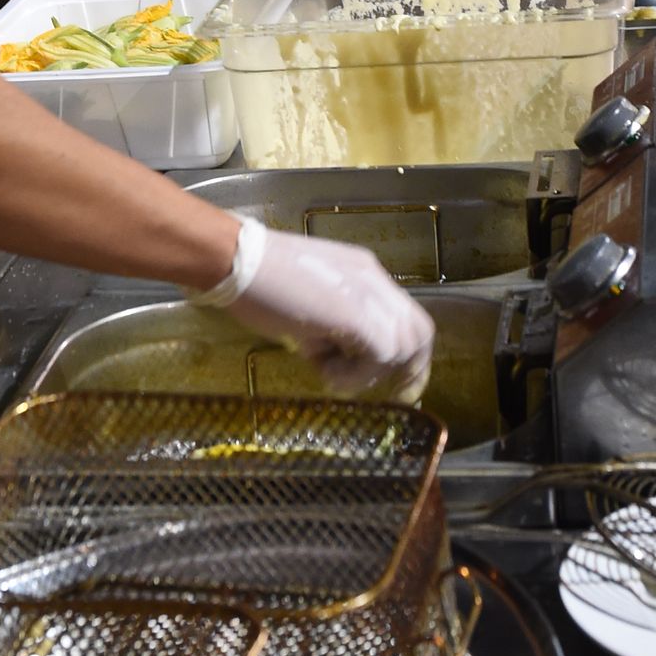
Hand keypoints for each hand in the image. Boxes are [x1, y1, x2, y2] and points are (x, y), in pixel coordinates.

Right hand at [197, 219, 434, 400]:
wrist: (236, 260)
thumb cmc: (256, 282)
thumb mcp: (305, 305)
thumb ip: (329, 327)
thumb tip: (335, 355)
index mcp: (364, 274)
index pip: (405, 317)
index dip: (405, 355)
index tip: (395, 383)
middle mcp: (375, 280)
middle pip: (419, 332)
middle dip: (409, 371)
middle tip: (387, 395)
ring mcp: (369, 294)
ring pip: (404, 346)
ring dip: (372, 372)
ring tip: (332, 372)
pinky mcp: (357, 313)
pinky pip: (382, 355)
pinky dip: (358, 375)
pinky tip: (325, 371)